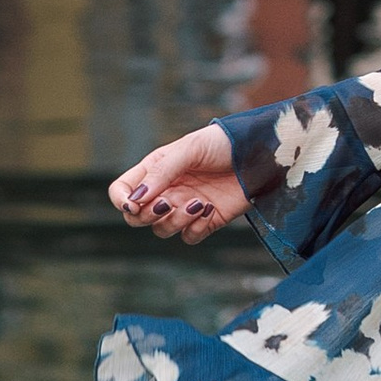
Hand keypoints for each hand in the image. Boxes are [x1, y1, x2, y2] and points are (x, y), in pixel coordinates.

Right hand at [109, 124, 246, 241]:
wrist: (259, 155)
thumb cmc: (222, 144)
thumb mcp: (189, 149)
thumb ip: (162, 172)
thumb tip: (136, 199)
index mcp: (155, 170)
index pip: (122, 191)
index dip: (120, 201)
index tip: (134, 204)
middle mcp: (166, 191)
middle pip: (137, 217)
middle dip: (147, 216)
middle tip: (167, 203)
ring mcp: (184, 207)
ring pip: (162, 229)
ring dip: (175, 221)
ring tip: (197, 203)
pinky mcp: (206, 221)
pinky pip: (189, 237)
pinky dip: (195, 228)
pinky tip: (210, 209)